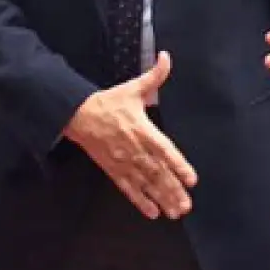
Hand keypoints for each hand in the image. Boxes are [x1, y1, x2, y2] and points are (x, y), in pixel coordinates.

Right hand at [64, 52, 196, 218]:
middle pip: (157, 173)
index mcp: (143, 129)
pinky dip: (140, 201)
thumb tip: (167, 57)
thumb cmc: (109, 102)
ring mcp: (123, 162)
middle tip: (187, 206)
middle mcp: (135, 149)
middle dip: (173, 190)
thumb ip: (154, 76)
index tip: (191, 179)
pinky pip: (128, 189)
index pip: (164, 150)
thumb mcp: (132, 88)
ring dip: (161, 199)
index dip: (178, 165)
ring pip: (145, 184)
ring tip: (176, 212)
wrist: (78, 114)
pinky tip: (153, 213)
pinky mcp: (113, 170)